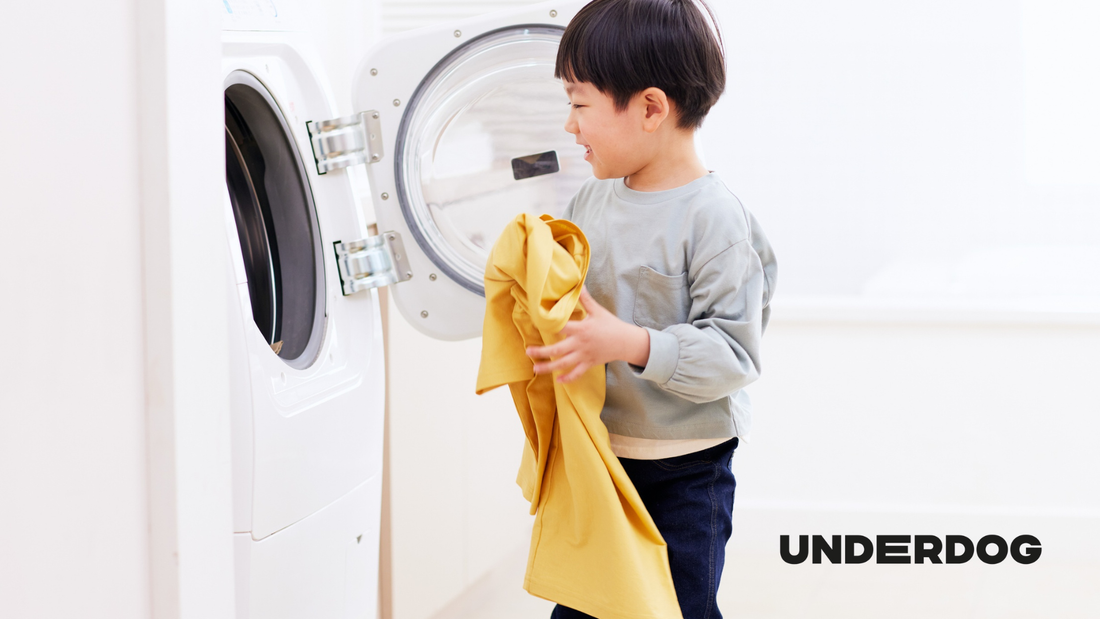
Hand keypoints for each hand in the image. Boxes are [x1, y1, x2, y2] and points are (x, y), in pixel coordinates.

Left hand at [525, 286, 649, 382]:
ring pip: (563, 364)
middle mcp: (580, 344)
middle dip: (541, 352)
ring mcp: (584, 355)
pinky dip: (568, 378)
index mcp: (581, 329)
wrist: (626, 341)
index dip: (548, 326)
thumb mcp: (597, 310)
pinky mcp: (589, 364)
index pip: (561, 327)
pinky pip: (577, 373)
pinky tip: (558, 381)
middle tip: (528, 352)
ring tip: (536, 369)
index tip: (536, 324)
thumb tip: (578, 284)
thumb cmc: (611, 325)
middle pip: (557, 350)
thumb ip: (585, 299)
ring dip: (548, 367)